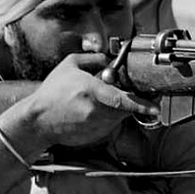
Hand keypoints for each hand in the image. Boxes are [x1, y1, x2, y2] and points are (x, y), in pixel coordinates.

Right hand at [5, 53, 157, 148]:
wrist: (38, 120)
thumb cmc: (52, 92)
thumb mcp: (70, 65)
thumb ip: (94, 58)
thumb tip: (112, 60)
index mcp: (90, 90)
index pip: (121, 99)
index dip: (141, 103)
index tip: (155, 107)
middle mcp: (95, 110)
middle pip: (125, 107)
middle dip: (134, 101)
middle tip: (138, 94)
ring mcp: (95, 125)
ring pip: (119, 116)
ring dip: (119, 107)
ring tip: (100, 99)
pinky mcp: (95, 135)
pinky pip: (111, 124)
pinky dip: (109, 116)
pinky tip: (93, 109)